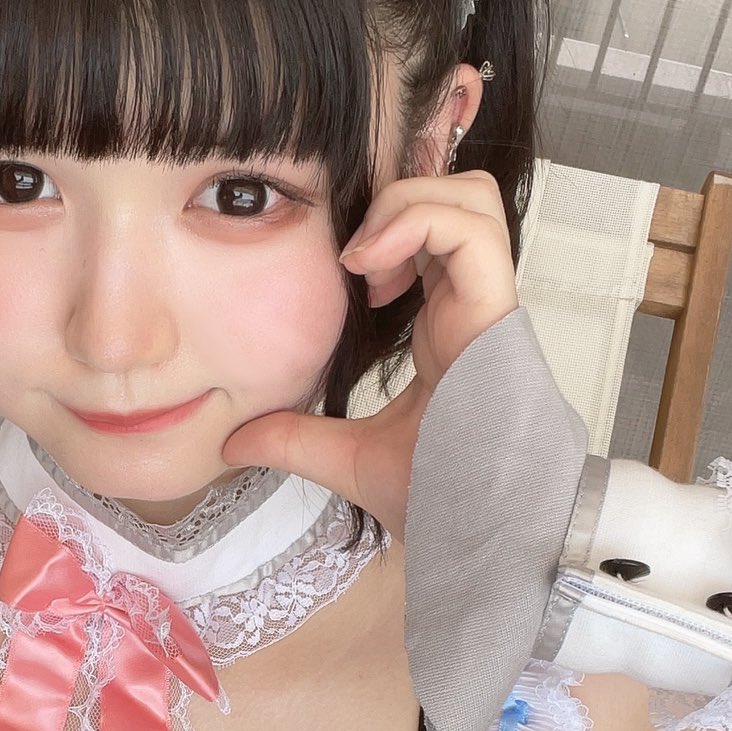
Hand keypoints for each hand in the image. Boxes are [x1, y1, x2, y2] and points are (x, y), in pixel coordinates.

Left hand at [221, 170, 518, 541]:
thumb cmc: (441, 502)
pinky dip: (414, 223)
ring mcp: (487, 306)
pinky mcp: (497, 313)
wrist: (480, 535)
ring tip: (365, 259)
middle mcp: (471, 306)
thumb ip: (296, 440)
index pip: (437, 236)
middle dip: (403, 195)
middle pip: (462, 197)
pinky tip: (372, 269)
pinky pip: (472, 229)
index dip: (392, 225)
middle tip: (356, 255)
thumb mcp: (349, 459)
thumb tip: (234, 443)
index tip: (346, 271)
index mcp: (447, 327)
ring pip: (474, 197)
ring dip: (407, 203)